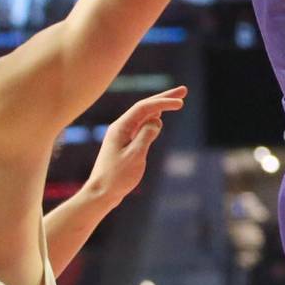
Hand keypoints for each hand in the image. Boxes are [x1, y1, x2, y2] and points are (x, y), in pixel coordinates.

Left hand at [81, 86, 185, 204]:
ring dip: (160, 107)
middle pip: (145, 107)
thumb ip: (146, 135)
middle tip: (184, 90)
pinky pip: (141, 126)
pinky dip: (153, 119)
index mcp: (121, 127)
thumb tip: (157, 120)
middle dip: (164, 98)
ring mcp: (122, 135)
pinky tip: (159, 117)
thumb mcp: (135, 156)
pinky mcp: (125, 144)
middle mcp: (121, 127)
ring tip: (176, 101)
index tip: (181, 103)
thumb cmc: (116, 177)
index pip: (144, 107)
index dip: (163, 102)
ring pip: (144, 116)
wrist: (101, 194)